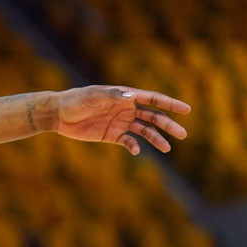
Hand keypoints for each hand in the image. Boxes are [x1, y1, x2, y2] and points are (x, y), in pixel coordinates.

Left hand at [54, 86, 189, 155]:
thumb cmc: (76, 100)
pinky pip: (128, 141)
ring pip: (144, 131)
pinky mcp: (112, 135)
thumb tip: (132, 96)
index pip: (153, 99)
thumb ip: (112, 96)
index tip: (187, 109)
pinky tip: (136, 151)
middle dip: (168, 125)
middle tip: (183, 134)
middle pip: (153, 117)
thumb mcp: (93, 96)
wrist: (59, 114)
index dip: (170, 104)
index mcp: (126, 96)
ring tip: (167, 147)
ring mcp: (120, 122)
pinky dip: (134, 146)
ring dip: (156, 138)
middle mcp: (127, 109)